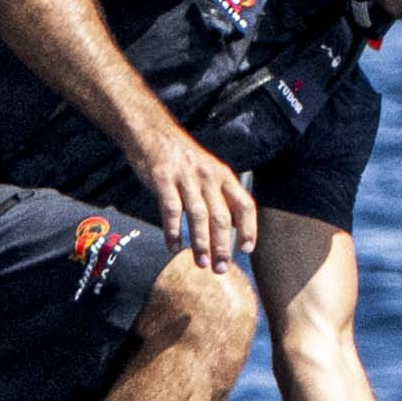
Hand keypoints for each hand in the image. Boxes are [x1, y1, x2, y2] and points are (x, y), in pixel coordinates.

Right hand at [134, 127, 255, 274]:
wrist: (153, 132)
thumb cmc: (183, 159)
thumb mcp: (209, 171)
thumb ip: (221, 196)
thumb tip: (234, 227)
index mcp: (223, 176)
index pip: (244, 204)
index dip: (248, 228)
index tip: (246, 250)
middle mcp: (208, 177)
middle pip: (222, 216)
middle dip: (223, 245)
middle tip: (221, 268)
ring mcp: (186, 178)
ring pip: (198, 215)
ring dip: (201, 242)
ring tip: (202, 263)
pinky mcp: (163, 179)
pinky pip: (171, 210)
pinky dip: (173, 231)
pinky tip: (173, 247)